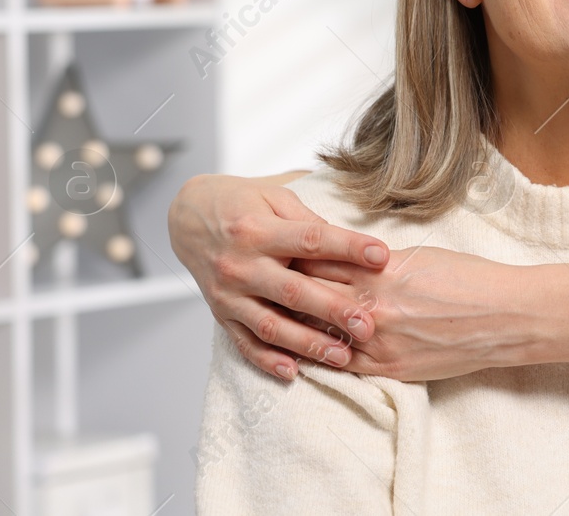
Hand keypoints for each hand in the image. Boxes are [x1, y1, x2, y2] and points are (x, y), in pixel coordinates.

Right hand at [168, 173, 390, 378]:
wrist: (187, 215)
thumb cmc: (241, 203)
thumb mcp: (275, 197)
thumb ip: (309, 221)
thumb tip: (348, 244)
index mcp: (259, 230)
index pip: (310, 240)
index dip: (348, 247)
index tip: (381, 256)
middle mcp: (241, 264)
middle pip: (292, 291)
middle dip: (333, 309)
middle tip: (367, 325)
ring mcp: (229, 294)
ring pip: (270, 325)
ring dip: (307, 343)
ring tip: (343, 356)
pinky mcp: (221, 313)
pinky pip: (244, 343)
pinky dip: (267, 360)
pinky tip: (293, 372)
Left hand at [296, 247, 546, 379]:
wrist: (505, 317)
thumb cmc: (470, 279)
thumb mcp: (421, 257)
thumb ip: (380, 262)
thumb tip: (351, 261)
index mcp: (381, 272)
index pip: (320, 261)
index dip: (295, 257)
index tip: (277, 252)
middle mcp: (373, 307)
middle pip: (312, 296)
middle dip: (286, 288)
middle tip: (262, 280)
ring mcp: (379, 342)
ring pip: (320, 334)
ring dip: (295, 326)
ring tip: (273, 316)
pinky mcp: (389, 369)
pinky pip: (342, 365)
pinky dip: (319, 356)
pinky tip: (302, 352)